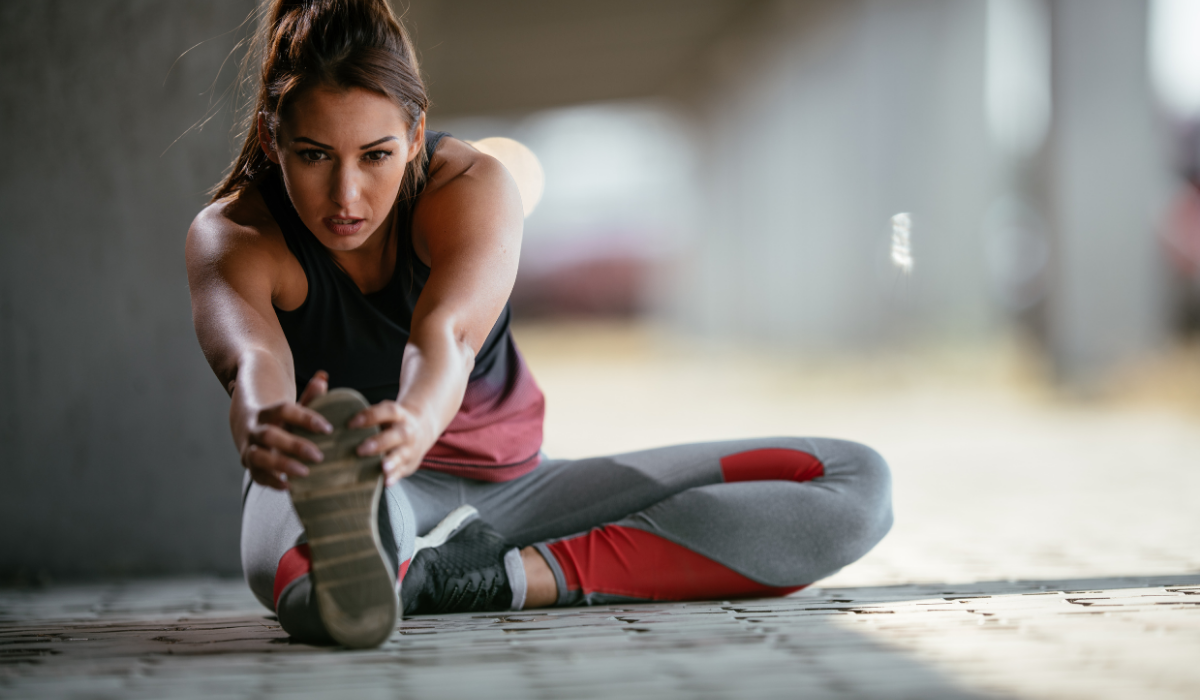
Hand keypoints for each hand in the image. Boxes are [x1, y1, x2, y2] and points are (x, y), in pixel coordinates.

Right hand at [240, 370, 332, 489]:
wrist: (250, 424)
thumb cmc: (281, 418)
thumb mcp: (294, 406)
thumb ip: (309, 396)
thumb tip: (323, 378)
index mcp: (268, 411)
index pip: (285, 411)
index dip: (306, 419)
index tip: (328, 428)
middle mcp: (255, 429)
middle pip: (269, 435)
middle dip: (294, 446)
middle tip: (319, 456)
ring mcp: (249, 448)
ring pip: (258, 456)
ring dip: (281, 465)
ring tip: (305, 472)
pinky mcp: (249, 465)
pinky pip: (256, 475)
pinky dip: (271, 481)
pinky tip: (290, 486)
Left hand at [349, 400, 432, 484]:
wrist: (421, 429)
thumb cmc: (392, 423)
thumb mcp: (385, 415)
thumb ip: (368, 419)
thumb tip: (336, 427)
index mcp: (398, 415)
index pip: (386, 412)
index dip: (368, 417)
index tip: (350, 424)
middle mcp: (406, 431)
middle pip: (396, 435)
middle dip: (379, 442)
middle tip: (360, 450)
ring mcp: (410, 448)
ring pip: (402, 454)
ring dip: (392, 461)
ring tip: (383, 468)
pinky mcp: (409, 464)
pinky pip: (403, 471)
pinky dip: (395, 477)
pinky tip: (386, 482)